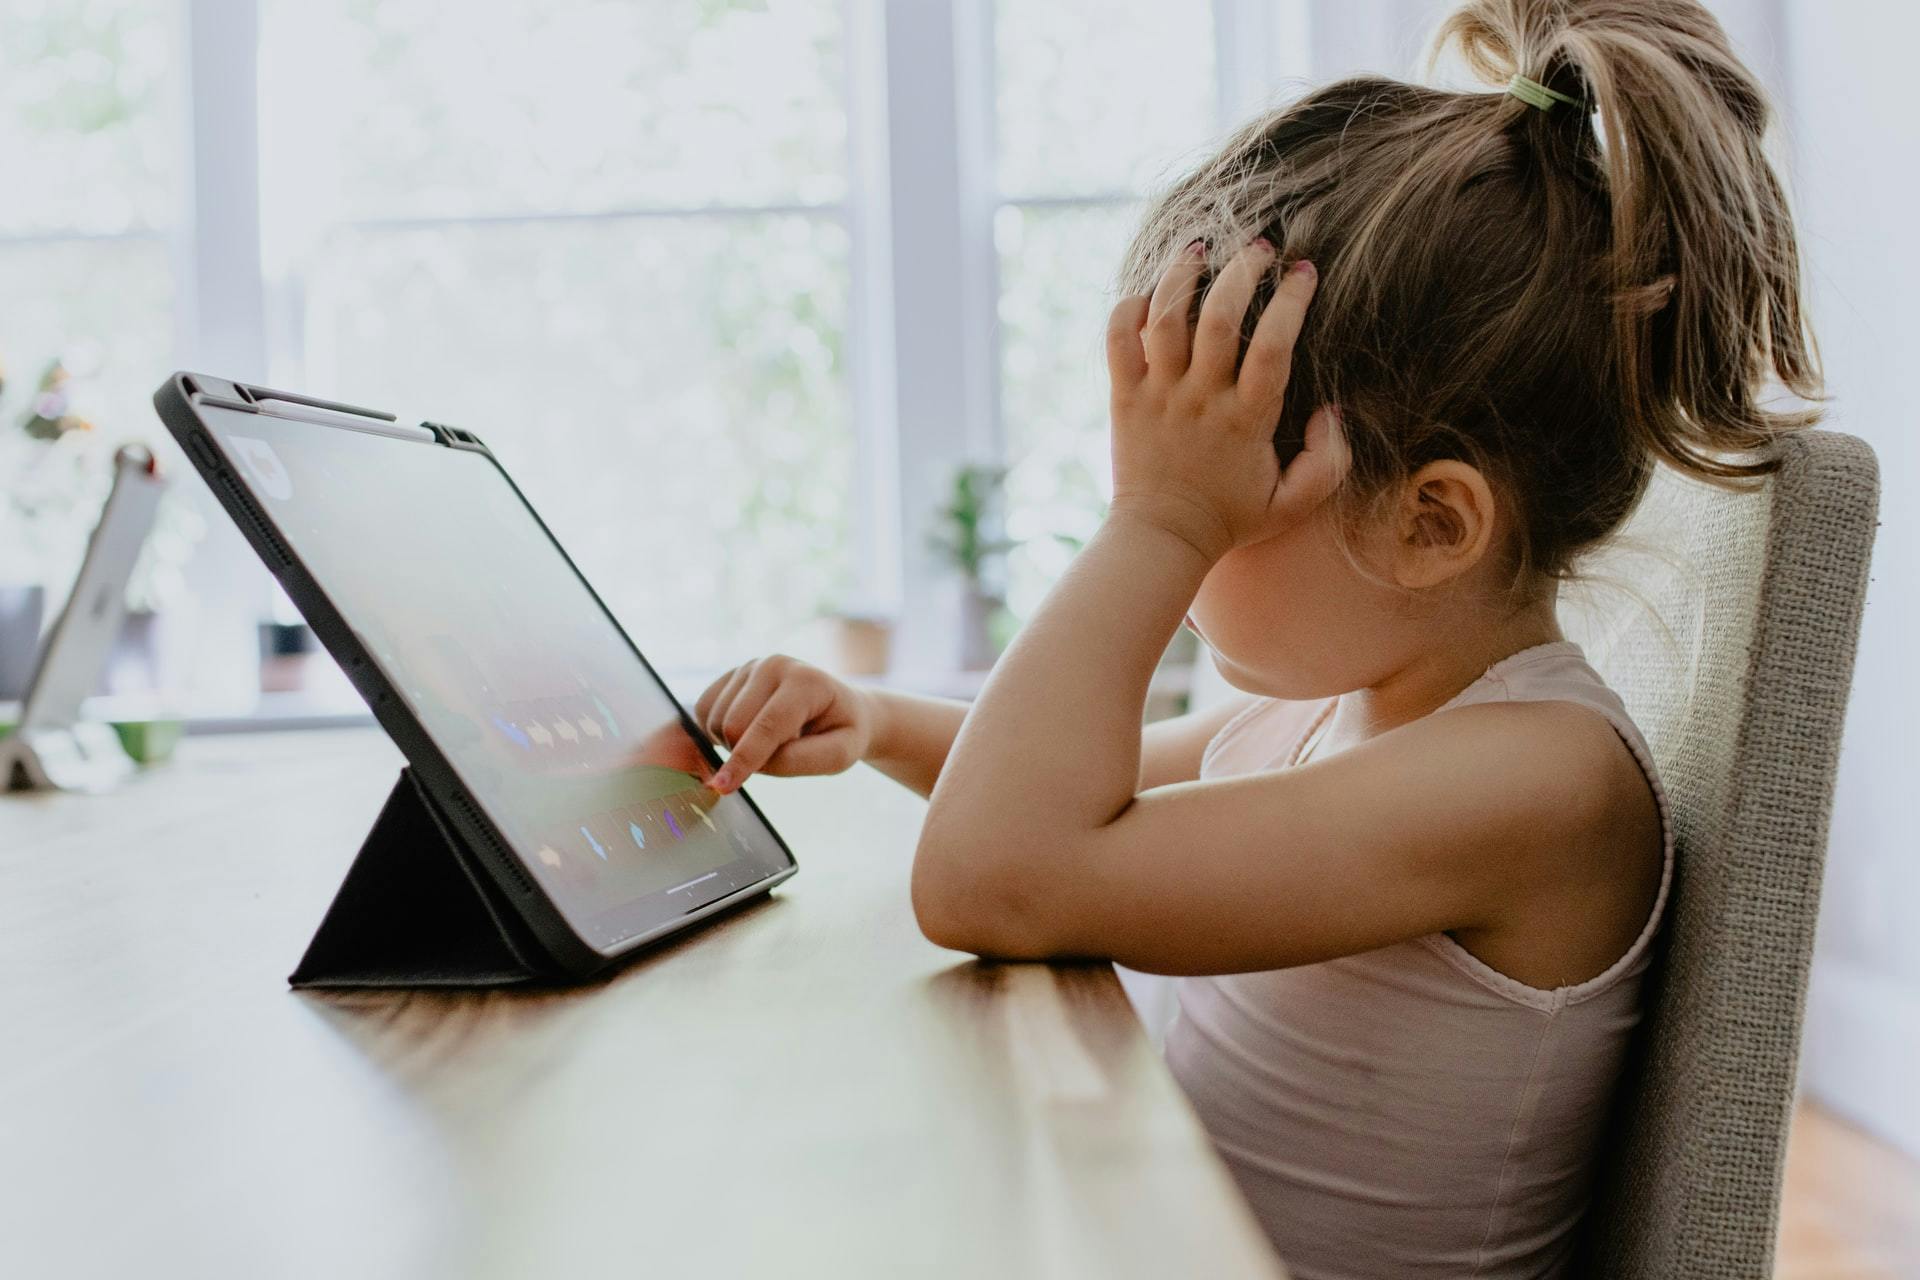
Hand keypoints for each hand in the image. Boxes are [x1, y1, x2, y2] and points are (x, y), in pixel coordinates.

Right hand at [694, 655, 874, 792]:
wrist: (838, 708)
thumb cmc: (841, 733)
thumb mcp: (839, 755)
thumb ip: (799, 760)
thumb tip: (752, 764)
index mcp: (806, 681)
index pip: (768, 726)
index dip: (744, 759)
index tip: (722, 786)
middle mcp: (773, 665)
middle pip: (733, 724)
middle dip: (745, 753)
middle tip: (779, 753)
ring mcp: (749, 667)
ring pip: (715, 720)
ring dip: (733, 744)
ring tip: (769, 740)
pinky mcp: (731, 675)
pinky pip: (703, 711)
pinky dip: (717, 733)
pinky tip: (747, 733)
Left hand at [1105, 238, 1346, 561]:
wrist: (1162, 538)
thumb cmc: (1232, 518)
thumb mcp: (1294, 502)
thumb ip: (1329, 461)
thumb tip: (1333, 412)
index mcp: (1247, 420)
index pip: (1273, 346)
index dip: (1291, 301)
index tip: (1304, 272)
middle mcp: (1200, 399)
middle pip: (1218, 318)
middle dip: (1242, 271)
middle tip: (1260, 248)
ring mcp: (1159, 395)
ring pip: (1164, 318)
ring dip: (1182, 275)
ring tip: (1200, 250)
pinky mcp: (1124, 397)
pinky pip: (1117, 339)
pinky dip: (1128, 308)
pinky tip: (1148, 294)